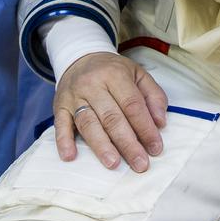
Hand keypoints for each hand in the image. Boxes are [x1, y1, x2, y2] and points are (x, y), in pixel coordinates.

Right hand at [54, 52, 167, 172]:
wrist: (80, 57)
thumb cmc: (113, 71)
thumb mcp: (138, 74)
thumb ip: (153, 96)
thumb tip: (160, 122)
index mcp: (115, 74)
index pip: (132, 104)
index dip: (145, 128)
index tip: (155, 148)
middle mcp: (93, 84)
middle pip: (112, 117)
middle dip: (127, 143)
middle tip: (140, 163)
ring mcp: (74, 96)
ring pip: (88, 123)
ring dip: (101, 145)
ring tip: (113, 163)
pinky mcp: (59, 106)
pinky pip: (60, 124)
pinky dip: (64, 141)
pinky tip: (70, 156)